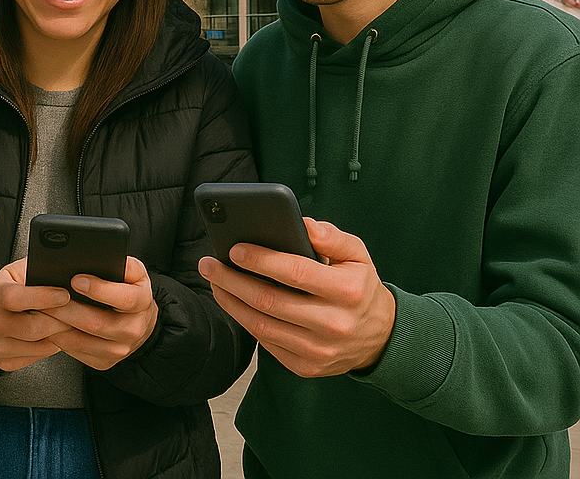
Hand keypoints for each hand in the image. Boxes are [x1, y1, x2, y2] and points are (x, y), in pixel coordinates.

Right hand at [0, 258, 72, 371]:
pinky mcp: (4, 362)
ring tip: (70, 324)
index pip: (16, 298)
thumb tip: (65, 272)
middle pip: (32, 327)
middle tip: (78, 313)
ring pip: (38, 346)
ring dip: (60, 336)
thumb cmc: (12, 288)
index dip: (43, 297)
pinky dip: (52, 347)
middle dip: (61, 320)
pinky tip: (57, 335)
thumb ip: (39, 271)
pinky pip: (37, 358)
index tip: (65, 295)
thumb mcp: (21, 271)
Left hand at [40, 256, 158, 370]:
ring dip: (60, 326)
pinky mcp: (105, 362)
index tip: (76, 279)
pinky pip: (78, 353)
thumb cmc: (130, 289)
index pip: (123, 298)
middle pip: (97, 323)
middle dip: (69, 309)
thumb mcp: (133, 271)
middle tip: (48, 298)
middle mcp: (134, 329)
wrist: (140, 321)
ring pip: (84, 341)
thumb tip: (98, 254)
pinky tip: (50, 326)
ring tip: (43, 311)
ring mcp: (120, 349)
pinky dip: (61, 339)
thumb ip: (121, 261)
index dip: (99, 289)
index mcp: (142, 302)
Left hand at [198, 218, 394, 377]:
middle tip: (209, 263)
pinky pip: (266, 342)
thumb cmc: (360, 287)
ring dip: (230, 301)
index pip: (295, 273)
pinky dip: (244, 320)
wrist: (381, 337)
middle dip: (232, 280)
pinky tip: (232, 301)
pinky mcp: (306, 367)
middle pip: (270, 301)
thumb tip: (302, 224)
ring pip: (262, 326)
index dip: (261, 260)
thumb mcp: (357, 254)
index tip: (234, 249)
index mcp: (346, 292)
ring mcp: (318, 351)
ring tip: (214, 280)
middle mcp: (333, 325)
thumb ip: (331, 236)